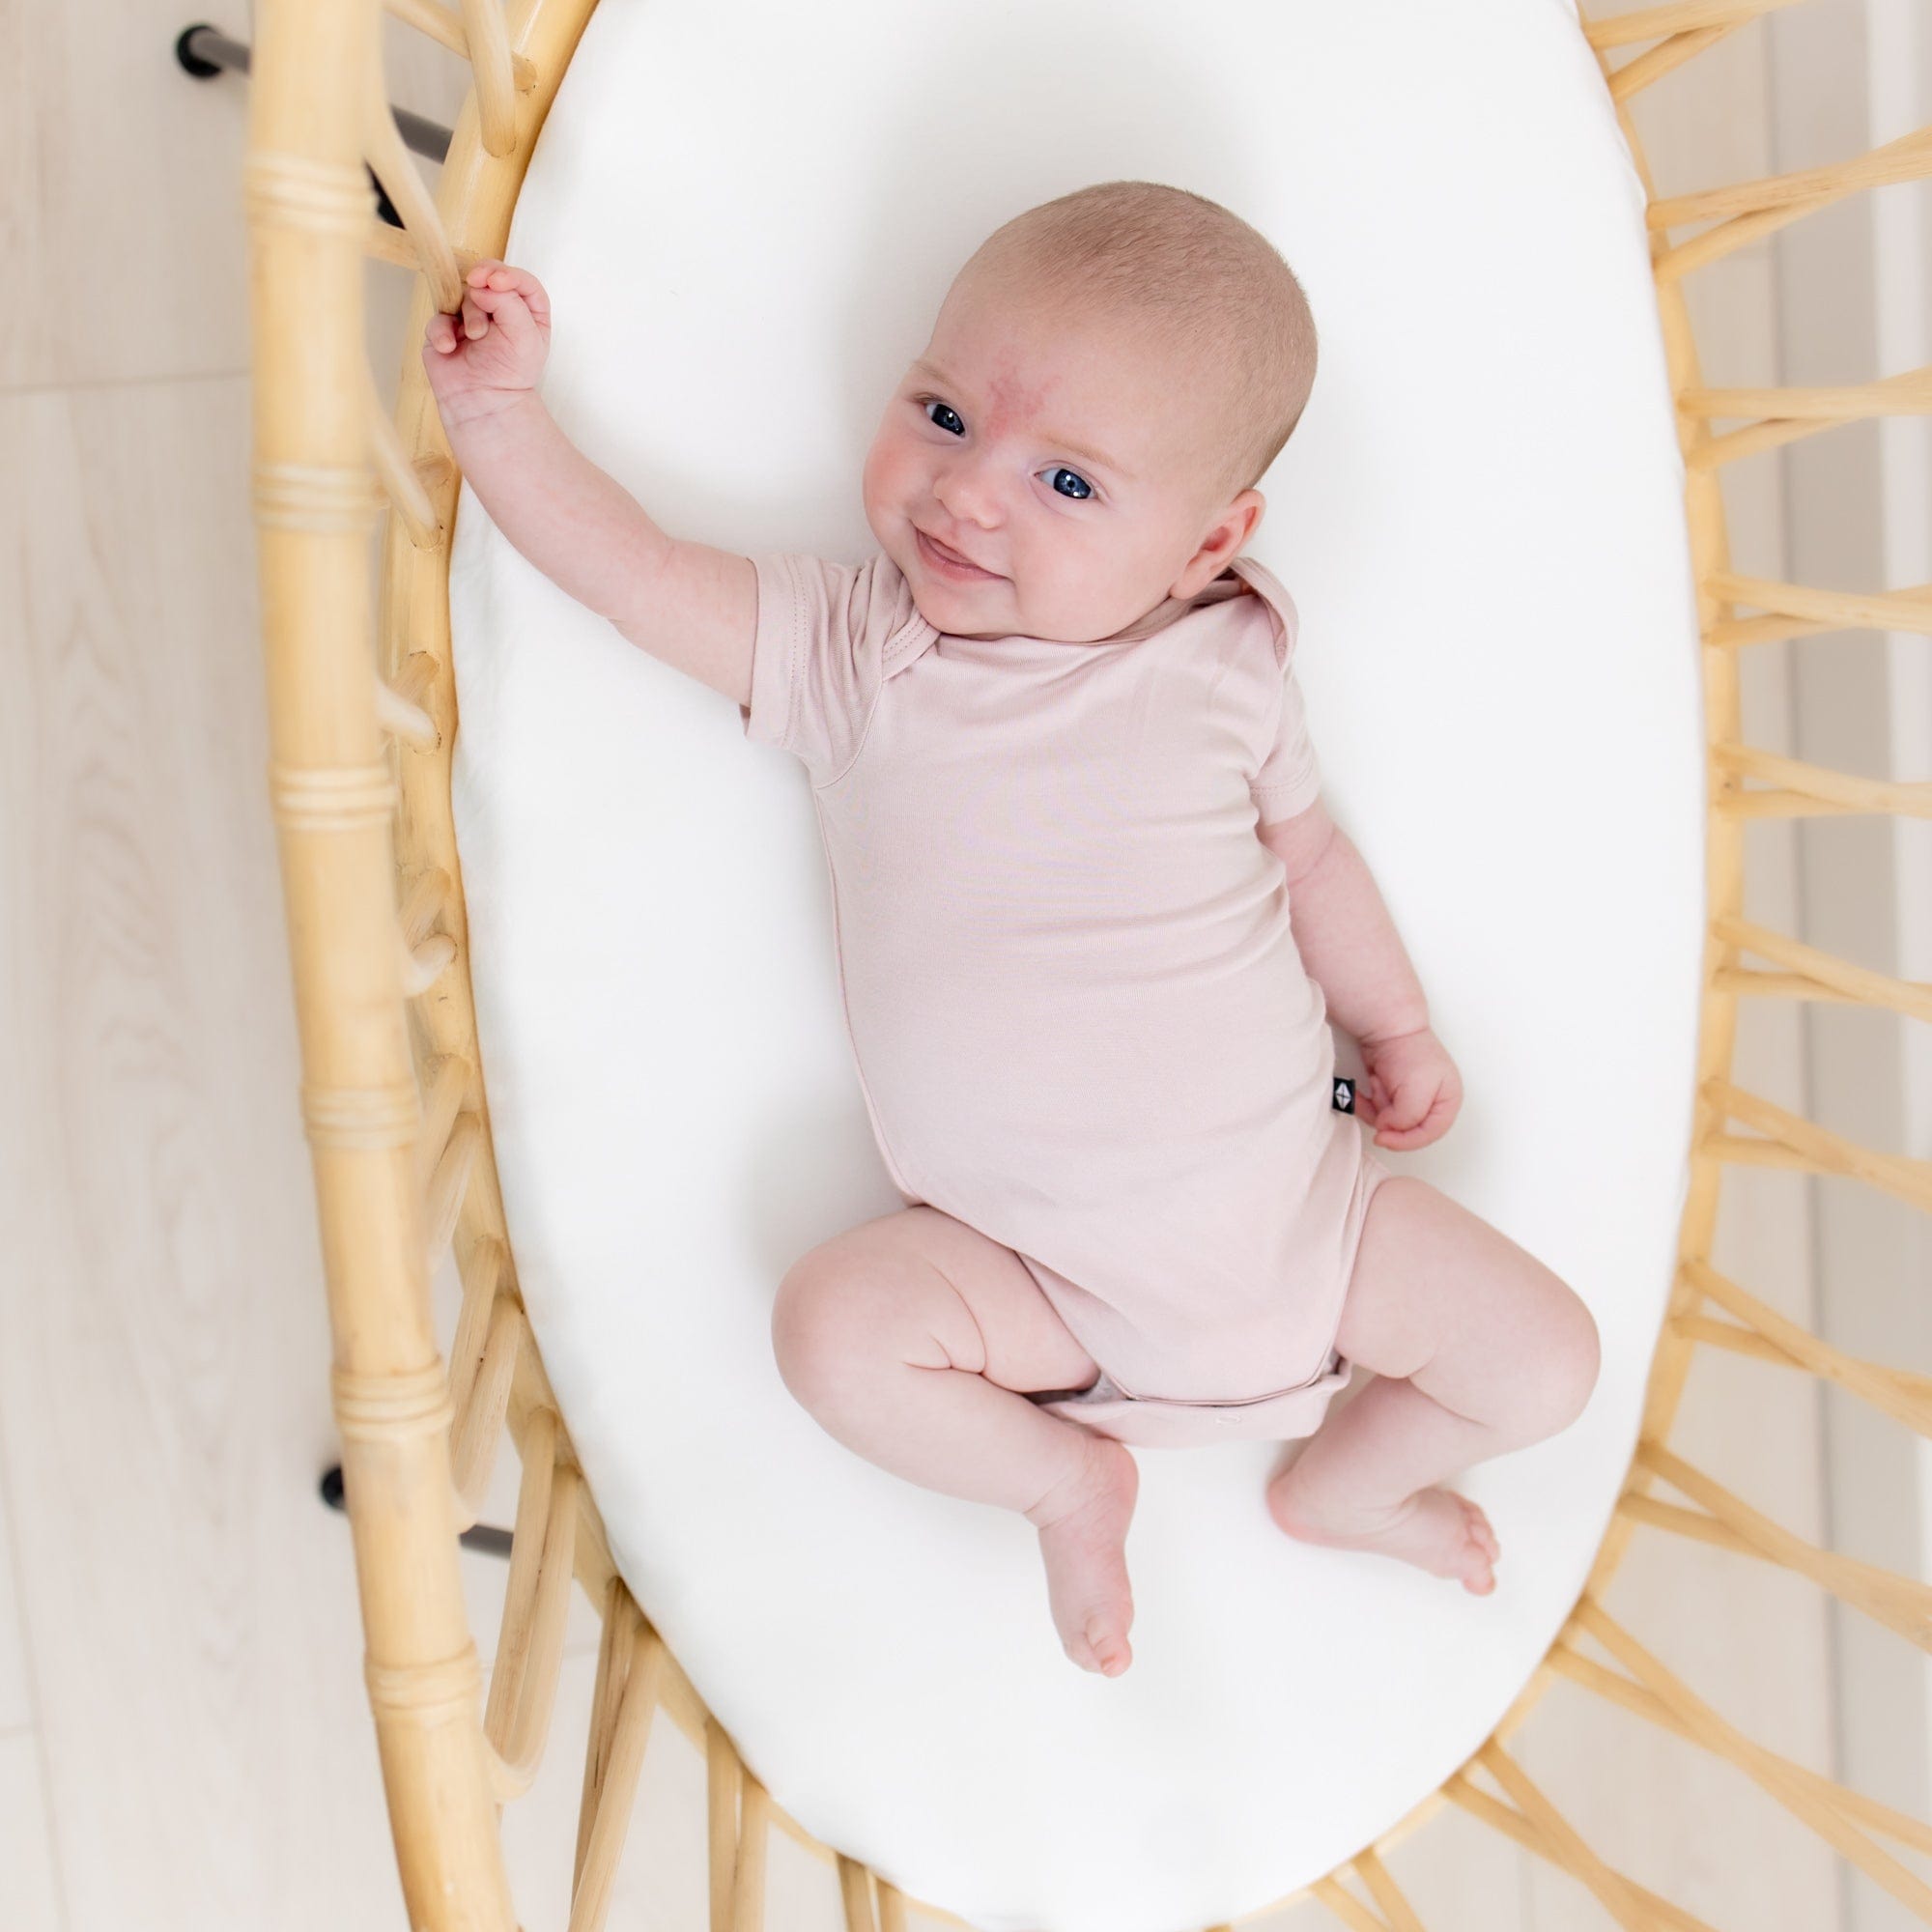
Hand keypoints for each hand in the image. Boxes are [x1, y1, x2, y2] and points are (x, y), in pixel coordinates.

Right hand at [421, 259, 551, 425]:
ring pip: (465, 295)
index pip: (522, 281)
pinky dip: (443, 331)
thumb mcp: (523, 336)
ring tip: (475, 337)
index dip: (508, 274)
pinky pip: (440, 318)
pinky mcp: (446, 329)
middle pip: (490, 279)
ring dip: (471, 314)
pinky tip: (450, 348)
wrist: (483, 403)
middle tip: (478, 284)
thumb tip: (480, 285)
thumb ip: (508, 303)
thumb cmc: (510, 372)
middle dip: (484, 281)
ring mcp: (471, 318)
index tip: (496, 281)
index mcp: (527, 313)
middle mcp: (500, 312)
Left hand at [1355, 1024, 1460, 1150]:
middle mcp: (1432, 1102)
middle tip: (1380, 1099)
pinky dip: (1368, 1102)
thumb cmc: (1409, 1053)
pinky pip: (1377, 1109)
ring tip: (1379, 1082)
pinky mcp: (1391, 1092)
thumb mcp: (1416, 1093)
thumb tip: (1390, 1128)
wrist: (1388, 1027)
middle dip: (1389, 1117)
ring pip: (1389, 1121)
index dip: (1406, 1141)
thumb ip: (1407, 1119)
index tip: (1384, 1138)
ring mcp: (1410, 1097)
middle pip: (1407, 1129)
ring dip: (1377, 1106)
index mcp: (1448, 1101)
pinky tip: (1367, 1086)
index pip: (1430, 1134)